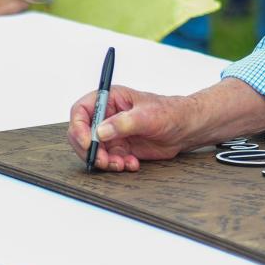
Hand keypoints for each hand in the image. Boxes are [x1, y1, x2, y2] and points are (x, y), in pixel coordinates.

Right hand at [68, 85, 195, 171]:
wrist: (186, 129)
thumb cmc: (170, 113)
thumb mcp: (147, 116)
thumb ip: (123, 123)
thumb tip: (100, 131)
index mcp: (111, 99)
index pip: (81, 111)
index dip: (78, 128)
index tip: (89, 143)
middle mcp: (108, 116)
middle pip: (82, 135)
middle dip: (91, 150)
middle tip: (104, 160)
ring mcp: (113, 133)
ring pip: (94, 151)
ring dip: (104, 161)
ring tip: (122, 164)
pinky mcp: (120, 147)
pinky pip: (108, 160)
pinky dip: (116, 165)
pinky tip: (132, 163)